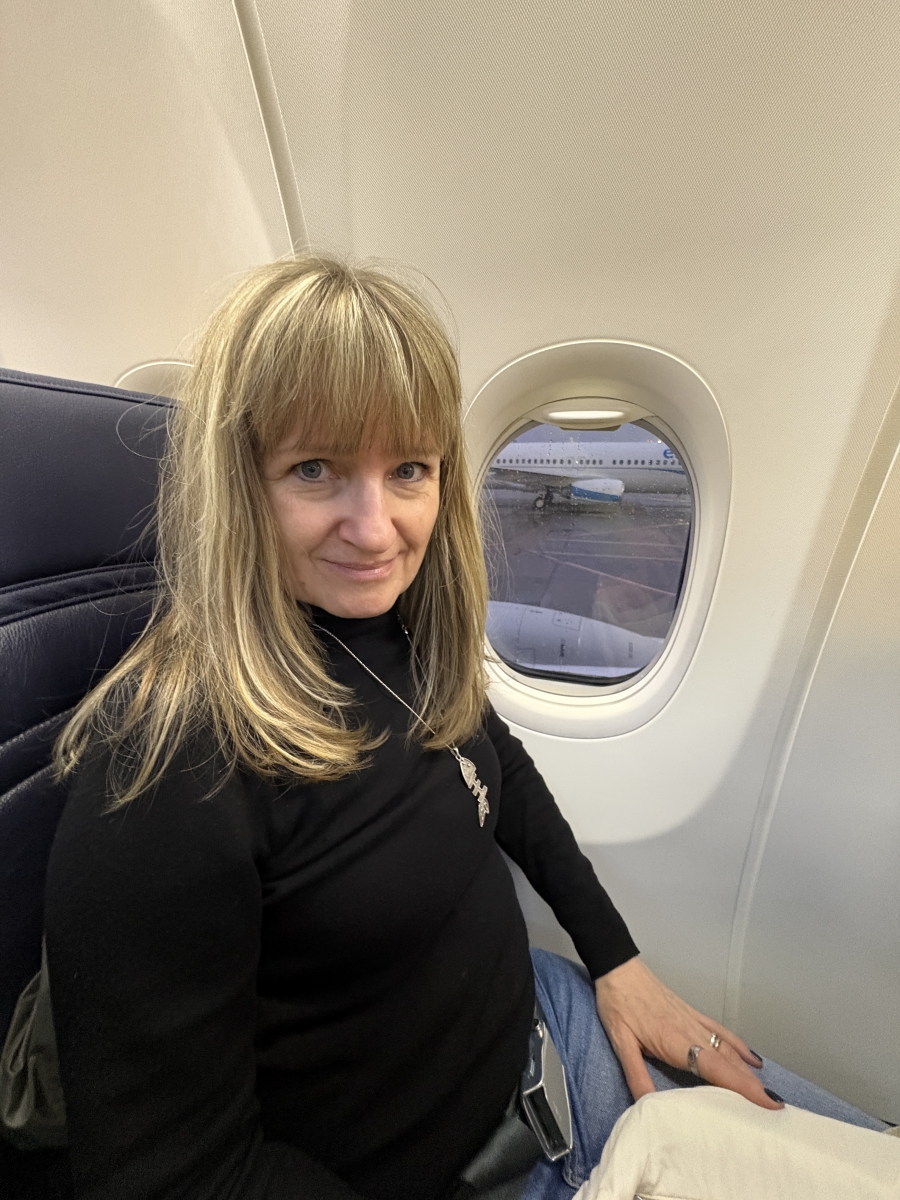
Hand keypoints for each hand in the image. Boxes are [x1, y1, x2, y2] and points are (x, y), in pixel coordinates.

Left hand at [594, 956, 781, 1110]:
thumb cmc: (619, 1005)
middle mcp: (693, 1032)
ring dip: (749, 1072)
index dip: (744, 1087)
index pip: (718, 1070)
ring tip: (768, 1094)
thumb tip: (647, 1106)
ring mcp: (695, 1021)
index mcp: (678, 1042)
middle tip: (777, 1110)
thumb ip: (636, 1075)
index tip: (769, 1102)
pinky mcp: (693, 1013)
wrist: (618, 969)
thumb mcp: (621, 1043)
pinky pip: (722, 1032)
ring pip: (729, 1050)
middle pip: (730, 1063)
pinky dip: (740, 1046)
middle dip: (754, 1087)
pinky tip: (753, 1059)